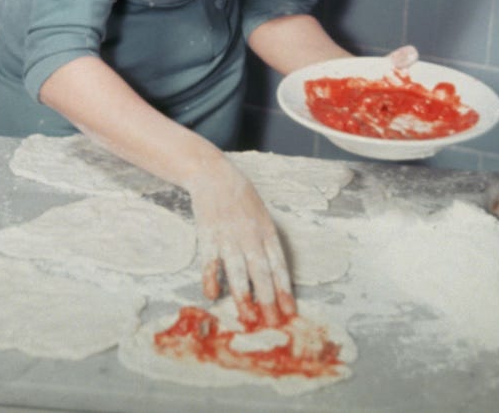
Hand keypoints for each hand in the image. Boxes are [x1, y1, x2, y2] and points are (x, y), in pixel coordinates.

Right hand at [186, 156, 295, 327]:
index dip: (285, 289)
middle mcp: (250, 234)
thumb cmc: (240, 195)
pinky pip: (210, 260)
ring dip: (243, 295)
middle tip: (273, 323)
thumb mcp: (261, 214)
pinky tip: (212, 295)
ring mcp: (229, 235)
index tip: (290, 312)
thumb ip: (266, 240)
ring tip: (249, 316)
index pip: (279, 264)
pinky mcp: (208, 234)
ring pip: (238, 269)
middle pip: (262, 271)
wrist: (213, 174)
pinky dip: (211, 277)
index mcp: (266, 230)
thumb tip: (273, 274)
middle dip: (269, 299)